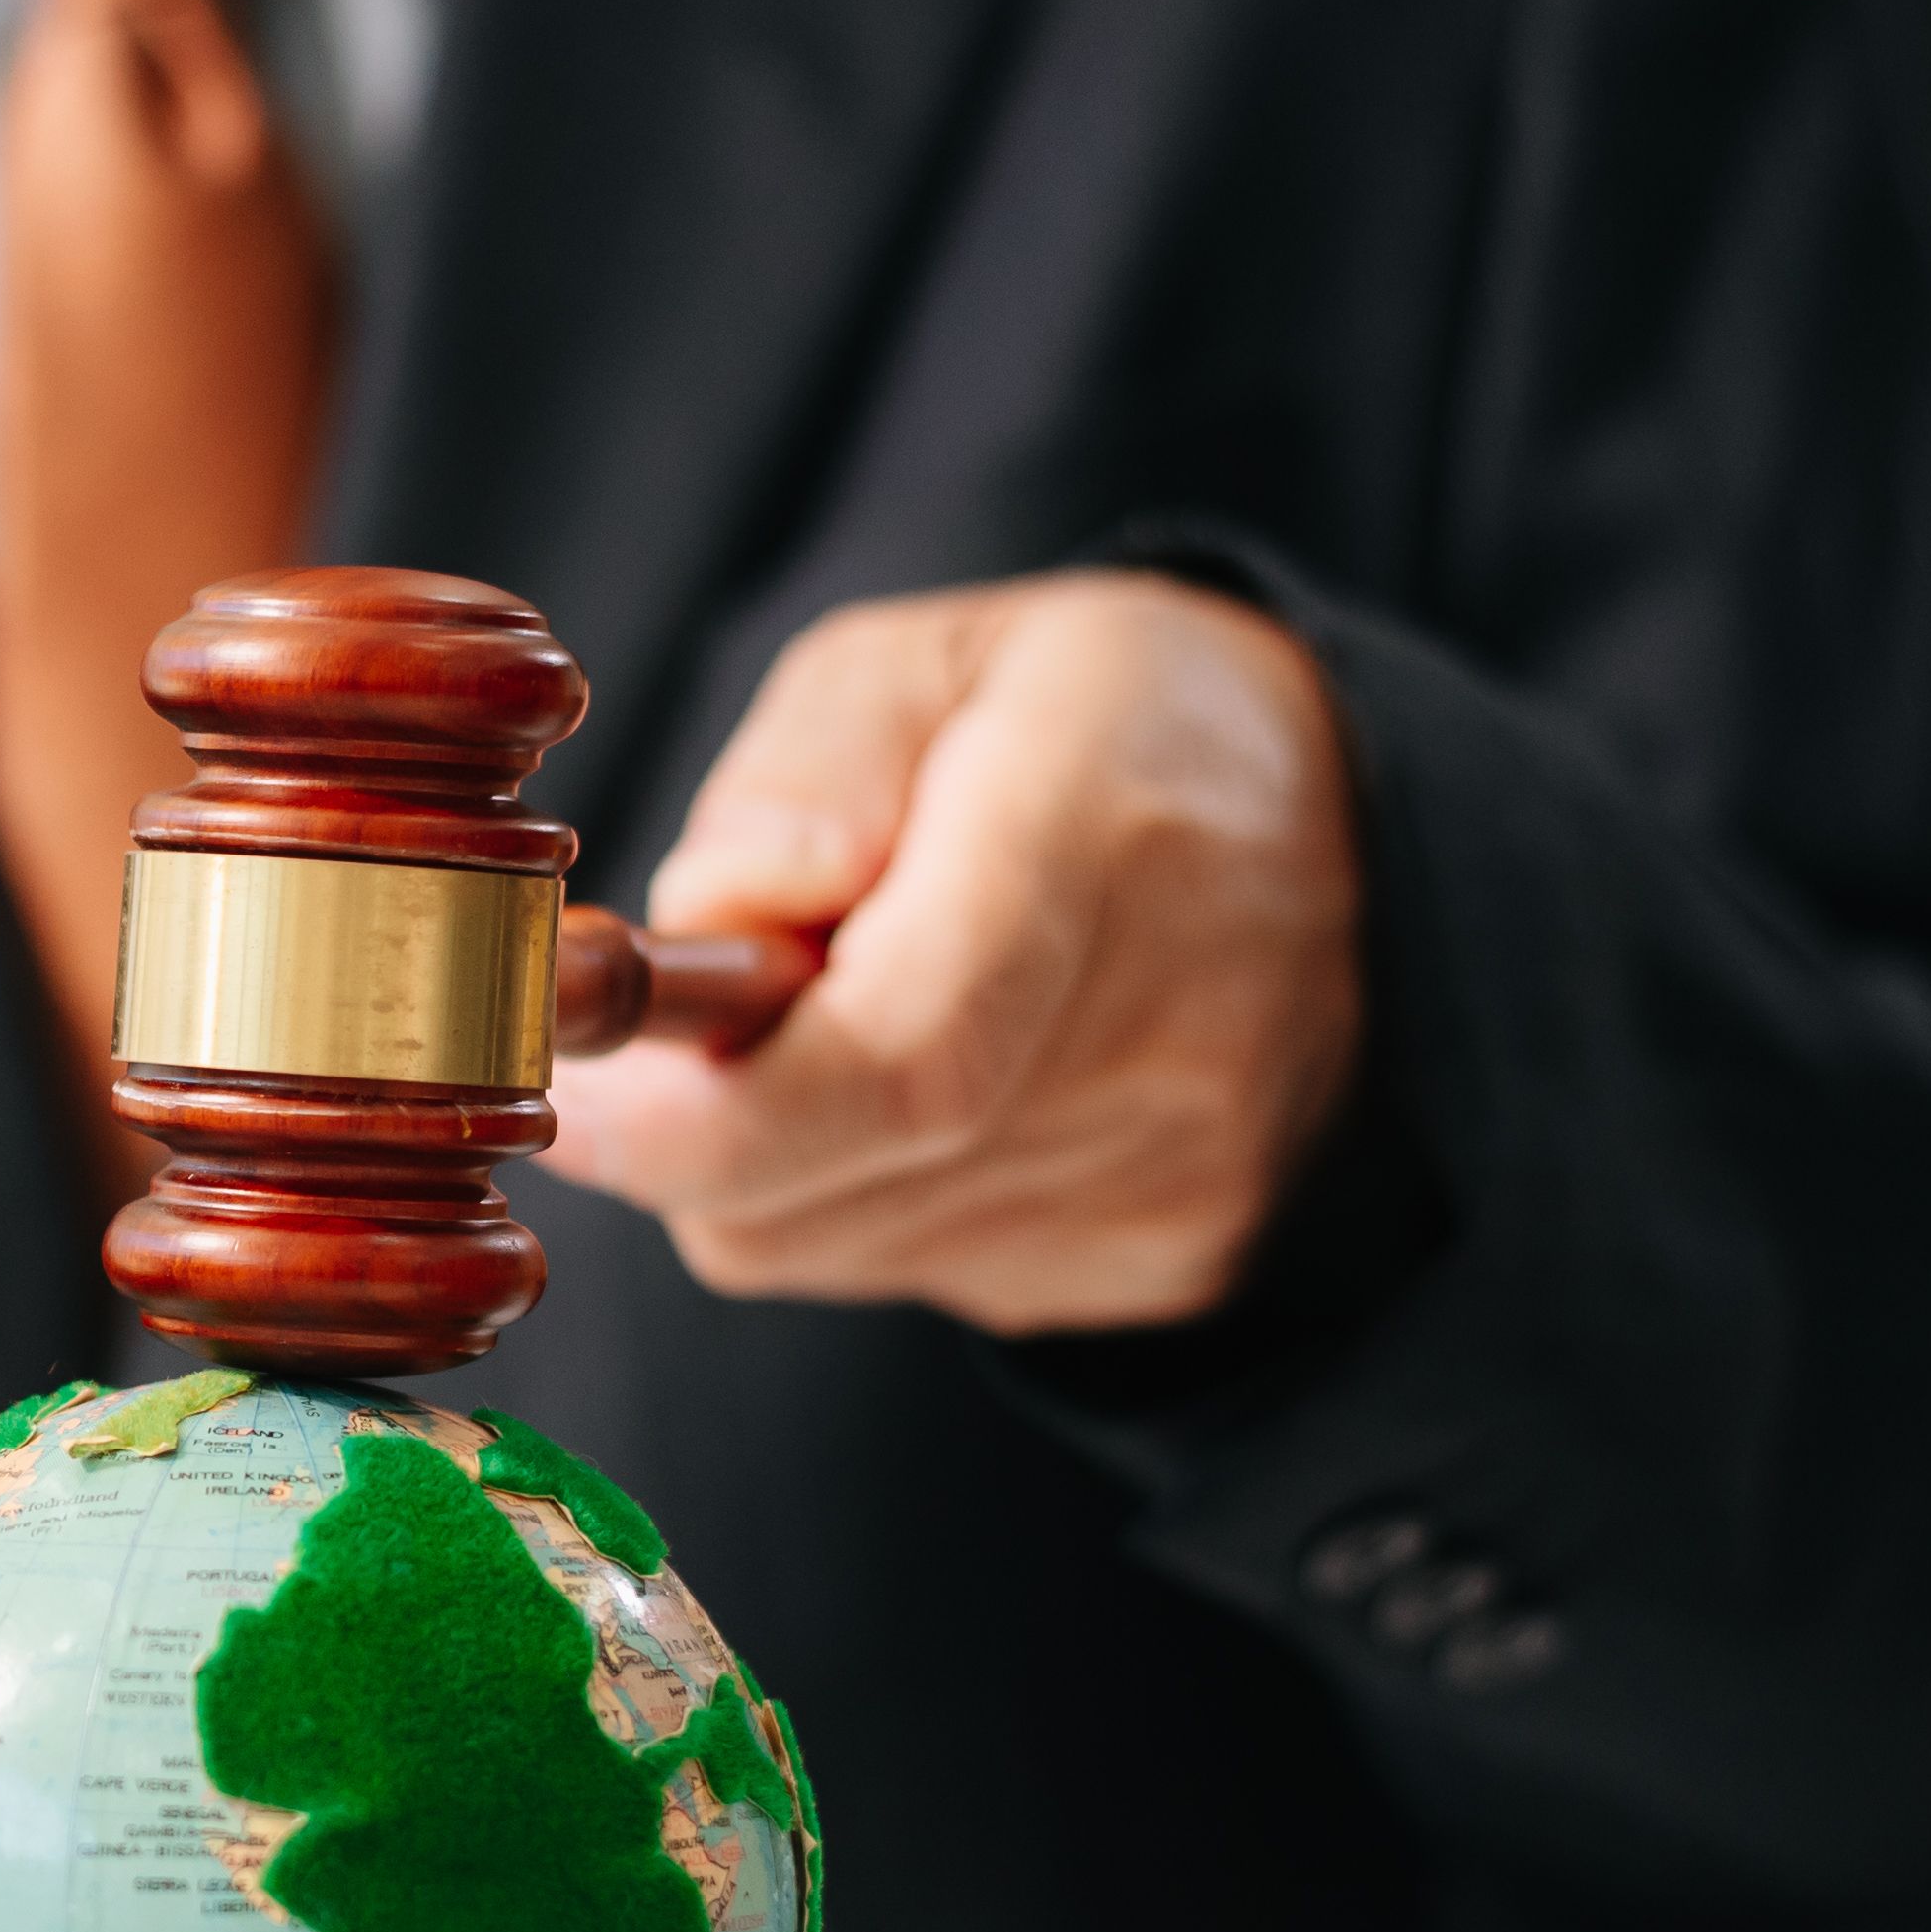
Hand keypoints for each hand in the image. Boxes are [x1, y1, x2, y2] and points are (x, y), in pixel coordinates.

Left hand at [547, 574, 1362, 1333]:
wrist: (1360, 838)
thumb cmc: (1096, 726)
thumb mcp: (929, 659)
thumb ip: (797, 778)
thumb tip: (711, 922)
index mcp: (1098, 834)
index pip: (897, 1051)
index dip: (696, 1108)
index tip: (570, 1086)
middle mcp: (1169, 1031)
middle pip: (834, 1175)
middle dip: (687, 1126)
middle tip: (646, 1037)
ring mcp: (1183, 1173)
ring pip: (841, 1241)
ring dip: (773, 1157)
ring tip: (835, 1020)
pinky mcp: (1176, 1262)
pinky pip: (917, 1273)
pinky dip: (866, 1194)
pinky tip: (936, 1087)